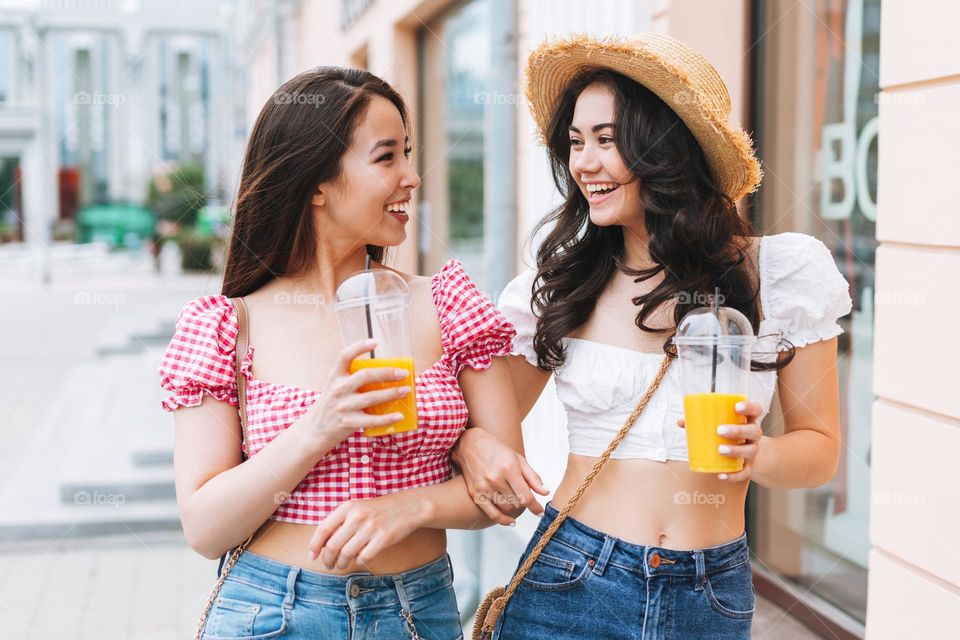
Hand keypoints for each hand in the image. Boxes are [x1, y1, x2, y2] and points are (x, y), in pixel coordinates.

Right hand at [303, 339, 411, 445]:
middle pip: (365, 376)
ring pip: (372, 397)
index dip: (359, 347)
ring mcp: (343, 406)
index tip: (375, 342)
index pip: (345, 356)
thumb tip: (384, 375)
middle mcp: (338, 389)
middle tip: (403, 373)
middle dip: (387, 373)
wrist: (313, 431)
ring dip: (392, 393)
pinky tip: (399, 415)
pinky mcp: (348, 423)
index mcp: (335, 377)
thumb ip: (352, 380)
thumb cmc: (330, 407)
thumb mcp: (334, 388)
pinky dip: (387, 418)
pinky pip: (372, 420)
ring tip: (406, 391)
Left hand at [307, 493, 424, 569]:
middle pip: (333, 545)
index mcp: (348, 507)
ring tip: (341, 565)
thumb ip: (341, 521)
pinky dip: (357, 561)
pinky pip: (363, 557)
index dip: (315, 545)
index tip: (312, 556)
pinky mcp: (382, 539)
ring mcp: (370, 528)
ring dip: (341, 563)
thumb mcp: (358, 507)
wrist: (407, 507)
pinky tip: (357, 560)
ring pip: (346, 553)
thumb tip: (322, 542)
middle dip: (327, 559)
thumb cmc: (379, 509)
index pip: (323, 529)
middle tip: (328, 565)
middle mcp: (357, 517)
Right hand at [452, 427, 548, 524]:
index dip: (535, 507)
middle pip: (517, 503)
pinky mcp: (475, 493)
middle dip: (523, 501)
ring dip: (513, 507)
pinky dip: (503, 520)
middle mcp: (495, 478)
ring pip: (506, 508)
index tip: (540, 512)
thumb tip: (545, 492)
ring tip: (513, 497)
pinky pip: (491, 513)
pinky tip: (511, 522)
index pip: (526, 496)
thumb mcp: (518, 459)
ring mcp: (484, 487)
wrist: (470, 444)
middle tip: (523, 494)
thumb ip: (533, 477)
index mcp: (509, 468)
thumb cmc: (497, 450)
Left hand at [677, 400, 762, 481]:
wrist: (746, 455)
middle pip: (754, 431)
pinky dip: (734, 475)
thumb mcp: (719, 425)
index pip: (756, 410)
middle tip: (719, 430)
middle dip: (737, 430)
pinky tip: (722, 475)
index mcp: (747, 420)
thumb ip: (701, 422)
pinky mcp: (749, 466)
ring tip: (720, 450)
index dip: (749, 407)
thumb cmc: (728, 435)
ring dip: (736, 450)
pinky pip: (745, 472)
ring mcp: (753, 450)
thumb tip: (681, 422)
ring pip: (750, 450)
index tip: (737, 406)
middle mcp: (753, 435)